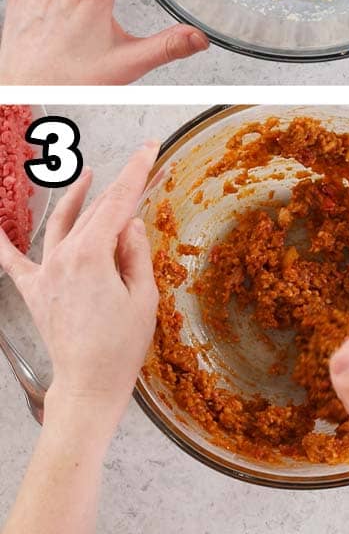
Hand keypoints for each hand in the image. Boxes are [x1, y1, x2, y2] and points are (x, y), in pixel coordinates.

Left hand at [0, 141, 159, 431]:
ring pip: (60, 226)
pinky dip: (3, 242)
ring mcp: (45, 274)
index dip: (136, 172)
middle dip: (118, 186)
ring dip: (74, 199)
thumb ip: (134, 253)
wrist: (89, 384)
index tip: (149, 149)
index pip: (119, 203)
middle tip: (139, 165)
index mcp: (92, 255)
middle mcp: (62, 258)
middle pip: (94, 212)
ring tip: (87, 177)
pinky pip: (13, 262)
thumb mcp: (143, 295)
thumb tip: (129, 223)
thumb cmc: (122, 345)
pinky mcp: (35, 292)